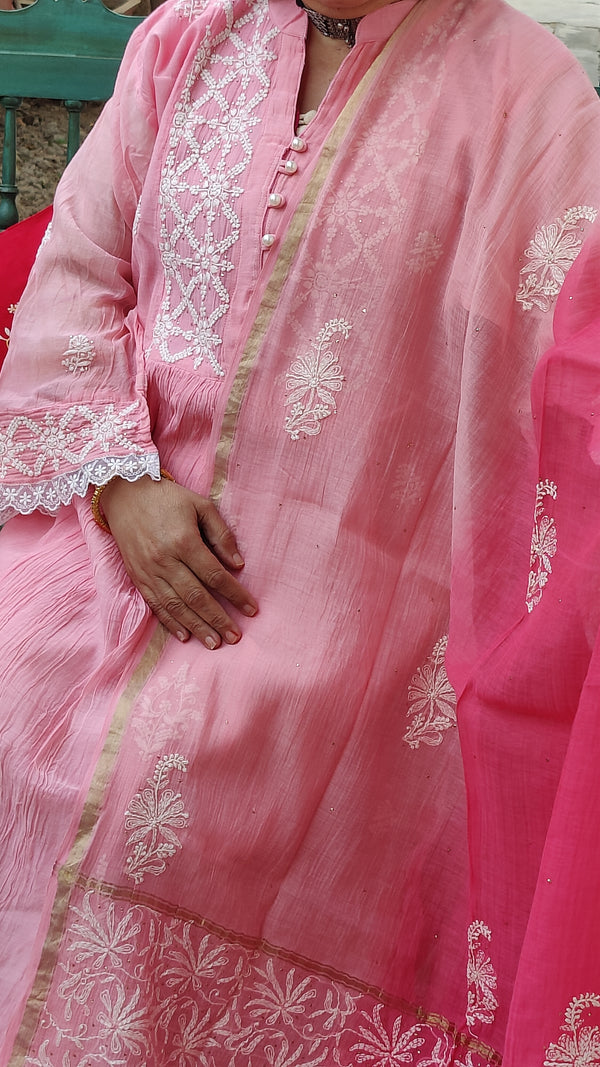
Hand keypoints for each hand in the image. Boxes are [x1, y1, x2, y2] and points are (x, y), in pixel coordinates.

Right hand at [101, 475, 256, 647]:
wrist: (124, 494)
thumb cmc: (168, 498)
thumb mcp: (200, 506)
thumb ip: (221, 535)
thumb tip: (238, 565)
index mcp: (184, 541)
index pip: (215, 575)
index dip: (235, 595)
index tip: (252, 610)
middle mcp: (165, 560)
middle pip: (196, 596)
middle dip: (218, 619)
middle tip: (235, 637)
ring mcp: (149, 571)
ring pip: (176, 606)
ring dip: (197, 627)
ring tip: (214, 643)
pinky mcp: (137, 577)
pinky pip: (155, 605)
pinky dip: (170, 622)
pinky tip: (185, 636)